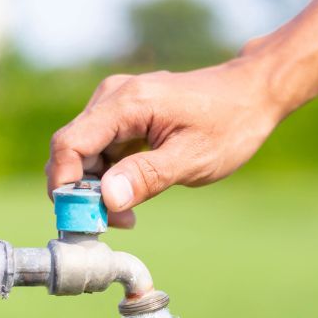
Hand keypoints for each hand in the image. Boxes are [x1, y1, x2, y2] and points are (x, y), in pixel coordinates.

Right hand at [46, 57, 283, 227]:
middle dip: (83, 192)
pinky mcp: (125, 114)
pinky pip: (101, 148)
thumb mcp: (193, 158)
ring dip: (97, 187)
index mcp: (127, 103)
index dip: (65, 185)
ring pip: (85, 152)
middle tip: (116, 223)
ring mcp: (117, 103)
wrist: (252, 94)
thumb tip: (106, 199)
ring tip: (130, 214)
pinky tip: (132, 193)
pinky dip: (109, 175)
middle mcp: (113, 96)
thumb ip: (146, 177)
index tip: (81, 218)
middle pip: (73, 150)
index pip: (70, 143)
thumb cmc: (230, 124)